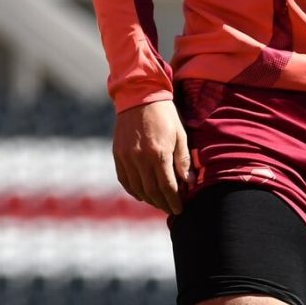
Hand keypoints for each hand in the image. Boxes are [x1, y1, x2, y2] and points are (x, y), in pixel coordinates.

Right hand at [112, 99, 192, 214]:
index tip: (180, 208)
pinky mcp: (118, 154)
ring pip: (137, 189)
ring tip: (159, 202)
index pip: (167, 187)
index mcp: (158, 153)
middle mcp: (140, 158)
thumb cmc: (164, 115)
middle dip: (163, 203)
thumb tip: (188, 183)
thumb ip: (183, 160)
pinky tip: (142, 194)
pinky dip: (133, 190)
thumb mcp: (180, 134)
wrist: (139, 96)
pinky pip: (124, 179)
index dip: (174, 201)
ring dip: (149, 199)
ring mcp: (126, 157)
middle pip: (152, 192)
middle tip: (171, 209)